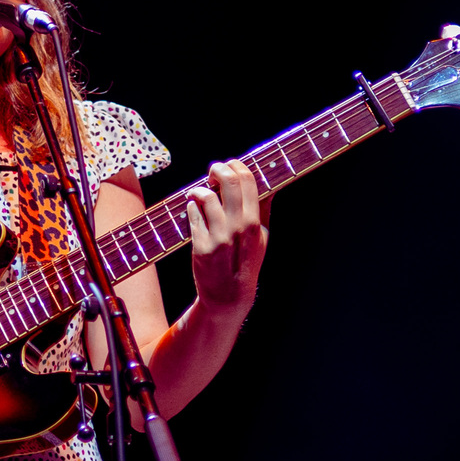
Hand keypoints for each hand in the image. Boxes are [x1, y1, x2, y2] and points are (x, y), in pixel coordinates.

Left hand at [185, 160, 267, 316]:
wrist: (228, 295)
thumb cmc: (247, 263)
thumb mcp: (262, 236)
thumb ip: (262, 209)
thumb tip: (268, 183)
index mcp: (254, 222)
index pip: (247, 180)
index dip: (236, 165)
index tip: (230, 165)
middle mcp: (237, 227)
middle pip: (227, 182)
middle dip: (217, 169)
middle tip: (212, 172)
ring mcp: (218, 236)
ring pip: (205, 196)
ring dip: (199, 189)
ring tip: (198, 193)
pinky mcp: (200, 245)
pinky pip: (192, 214)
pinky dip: (191, 206)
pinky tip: (194, 210)